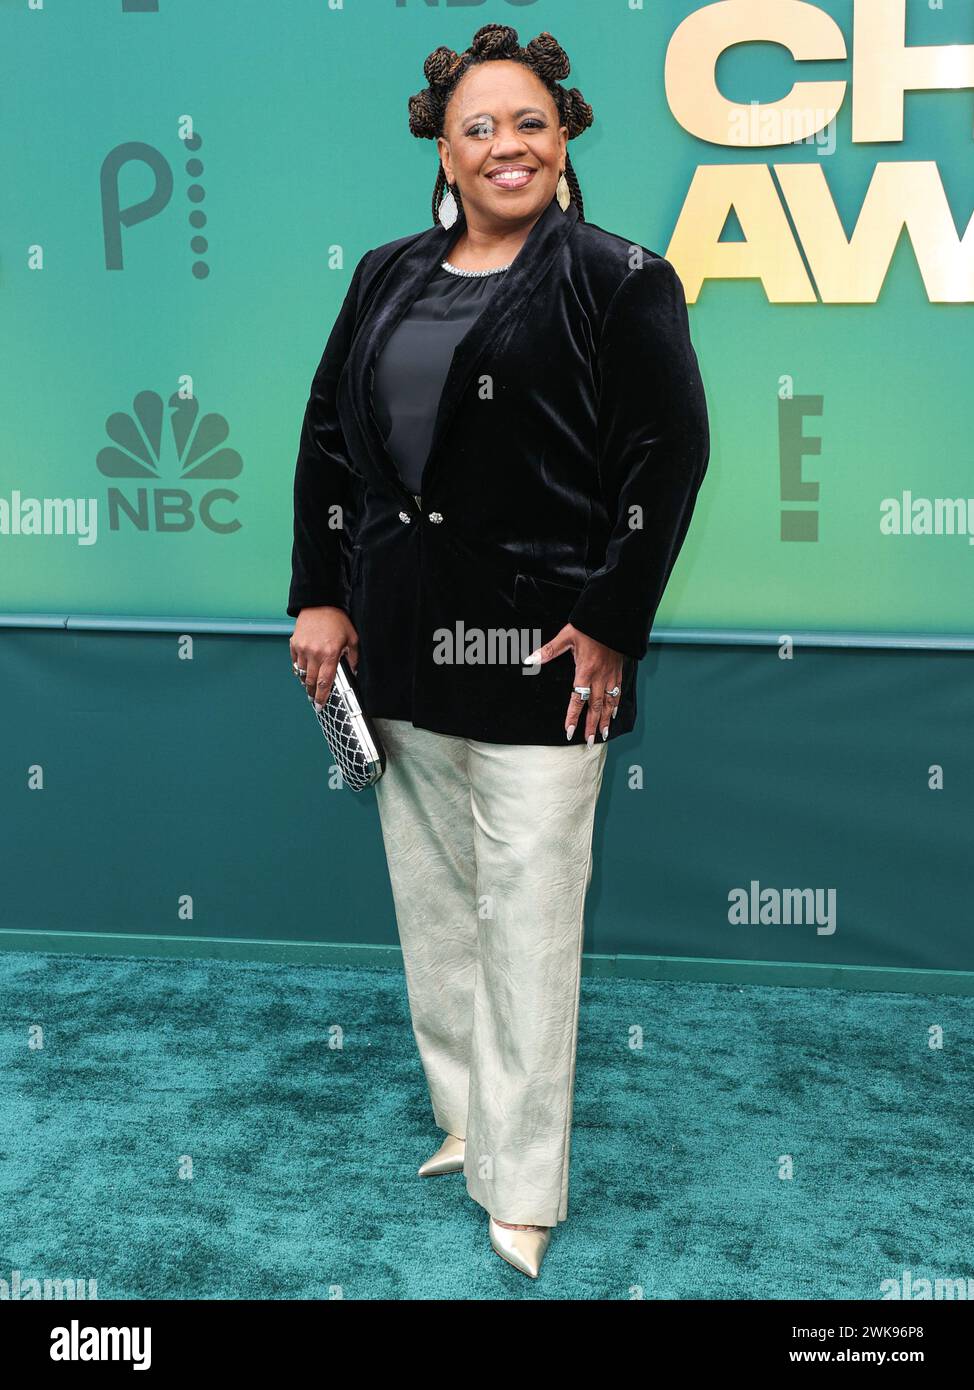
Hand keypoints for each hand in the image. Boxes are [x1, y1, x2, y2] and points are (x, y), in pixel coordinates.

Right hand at [290, 606, 359, 706]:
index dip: (322, 696)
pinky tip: (303, 671)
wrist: (320, 603)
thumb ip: (354, 659)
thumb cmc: (337, 620)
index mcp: (329, 654)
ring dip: (305, 681)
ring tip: (309, 686)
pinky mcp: (294, 643)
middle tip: (314, 699)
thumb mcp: (352, 639)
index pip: (324, 682)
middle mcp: (314, 653)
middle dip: (312, 692)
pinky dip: (298, 669)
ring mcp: (302, 649)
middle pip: (310, 681)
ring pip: (301, 673)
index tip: (320, 705)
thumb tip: (353, 674)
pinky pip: (294, 662)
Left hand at [526, 624, 623, 743]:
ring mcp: (611, 675)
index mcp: (585, 671)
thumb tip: (529, 660)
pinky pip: (618, 692)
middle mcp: (599, 677)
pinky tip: (613, 713)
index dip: (572, 717)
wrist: (614, 617)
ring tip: (604, 734)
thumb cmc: (589, 625)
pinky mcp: (618, 671)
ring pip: (609, 702)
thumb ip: (548, 651)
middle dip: (592, 726)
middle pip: (595, 707)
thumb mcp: (566, 636)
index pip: (577, 700)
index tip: (568, 732)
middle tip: (590, 742)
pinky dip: (615, 705)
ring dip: (605, 719)